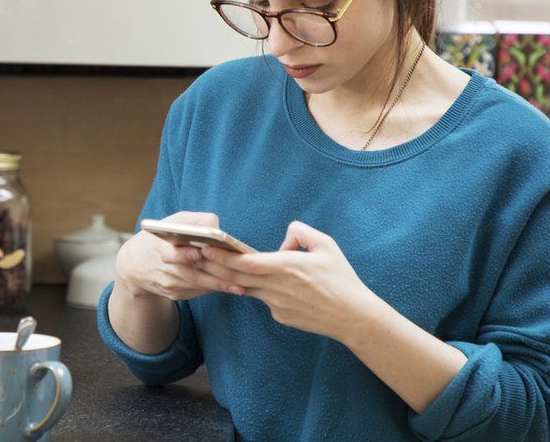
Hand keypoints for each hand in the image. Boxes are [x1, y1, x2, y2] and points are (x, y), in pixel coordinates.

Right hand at [115, 211, 240, 300]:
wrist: (134, 266)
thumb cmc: (160, 238)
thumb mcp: (171, 222)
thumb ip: (193, 220)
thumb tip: (216, 225)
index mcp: (160, 248)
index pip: (172, 253)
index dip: (185, 254)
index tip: (200, 253)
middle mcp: (164, 268)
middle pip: (192, 273)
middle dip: (215, 274)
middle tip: (236, 275)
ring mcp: (169, 284)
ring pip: (197, 285)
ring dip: (219, 286)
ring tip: (240, 286)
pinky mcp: (174, 295)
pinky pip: (197, 292)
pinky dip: (213, 289)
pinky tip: (230, 288)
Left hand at [196, 220, 375, 341]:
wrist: (352, 317)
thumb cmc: (341, 278)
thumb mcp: (326, 245)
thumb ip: (301, 233)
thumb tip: (284, 240)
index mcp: (285, 267)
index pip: (244, 262)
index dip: (222, 256)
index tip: (205, 247)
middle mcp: (276, 287)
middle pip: (237, 277)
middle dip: (216, 266)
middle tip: (196, 256)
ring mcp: (276, 305)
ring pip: (249, 289)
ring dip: (235, 279)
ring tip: (220, 267)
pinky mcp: (280, 317)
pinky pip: (266, 300)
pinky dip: (265, 291)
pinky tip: (275, 288)